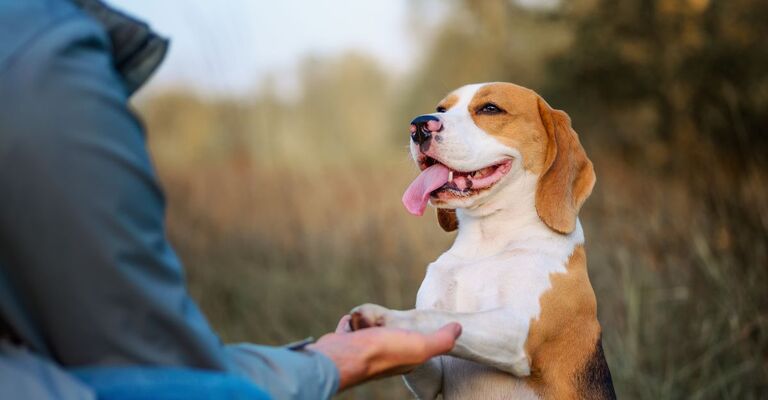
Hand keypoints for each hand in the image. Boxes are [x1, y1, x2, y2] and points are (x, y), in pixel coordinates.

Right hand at [308, 315, 461, 390]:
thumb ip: (442, 340)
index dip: (418, 333)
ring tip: (369, 320)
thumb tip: (459, 328)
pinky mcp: (345, 343)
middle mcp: (385, 358)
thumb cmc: (382, 352)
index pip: (416, 344)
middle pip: (390, 333)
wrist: (343, 356)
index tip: (418, 324)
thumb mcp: (421, 346)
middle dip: (388, 324)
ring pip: (370, 329)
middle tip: (387, 321)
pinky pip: (350, 327)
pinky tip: (352, 323)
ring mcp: (363, 351)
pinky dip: (351, 323)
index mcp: (405, 359)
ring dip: (369, 320)